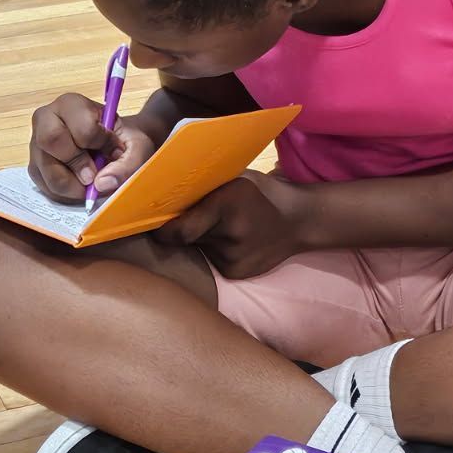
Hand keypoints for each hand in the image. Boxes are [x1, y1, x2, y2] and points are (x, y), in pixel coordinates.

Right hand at [28, 94, 157, 202]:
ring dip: (72, 184)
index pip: (81, 125)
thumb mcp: (137, 147)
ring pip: (46, 168)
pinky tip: (80, 186)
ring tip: (91, 183)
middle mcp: (47, 119)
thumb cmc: (123, 141)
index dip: (100, 143)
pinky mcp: (34, 166)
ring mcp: (36, 143)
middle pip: (51, 140)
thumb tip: (102, 183)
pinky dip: (65, 193)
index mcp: (72, 104)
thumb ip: (128, 163)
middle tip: (94, 175)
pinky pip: (44, 185)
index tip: (114, 151)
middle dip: (77, 163)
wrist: (112, 146)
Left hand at [153, 173, 301, 278]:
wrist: (301, 219)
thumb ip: (203, 191)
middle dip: (184, 230)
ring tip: (223, 228)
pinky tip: (235, 242)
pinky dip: (215, 251)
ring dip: (202, 240)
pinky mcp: (237, 272)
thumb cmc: (261, 192)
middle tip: (185, 219)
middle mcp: (230, 235)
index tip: (151, 225)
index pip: (179, 230)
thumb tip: (163, 200)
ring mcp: (234, 259)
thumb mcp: (235, 180)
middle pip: (188, 239)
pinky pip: (212, 261)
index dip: (162, 230)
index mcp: (227, 204)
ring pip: (200, 250)